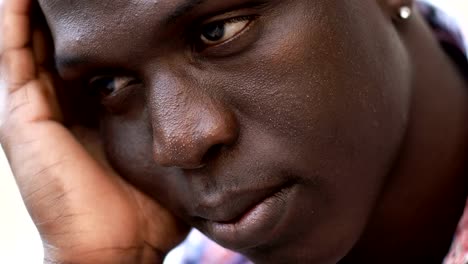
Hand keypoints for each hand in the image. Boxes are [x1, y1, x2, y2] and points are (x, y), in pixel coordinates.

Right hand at [0, 1, 188, 262]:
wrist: (116, 249)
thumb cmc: (145, 211)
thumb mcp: (160, 157)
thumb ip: (170, 133)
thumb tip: (202, 119)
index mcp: (88, 116)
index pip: (86, 61)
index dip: (97, 33)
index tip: (116, 6)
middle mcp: (56, 108)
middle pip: (56, 46)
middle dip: (65, 14)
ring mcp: (33, 111)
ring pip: (29, 42)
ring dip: (36, 9)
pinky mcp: (21, 116)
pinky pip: (12, 55)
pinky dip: (13, 20)